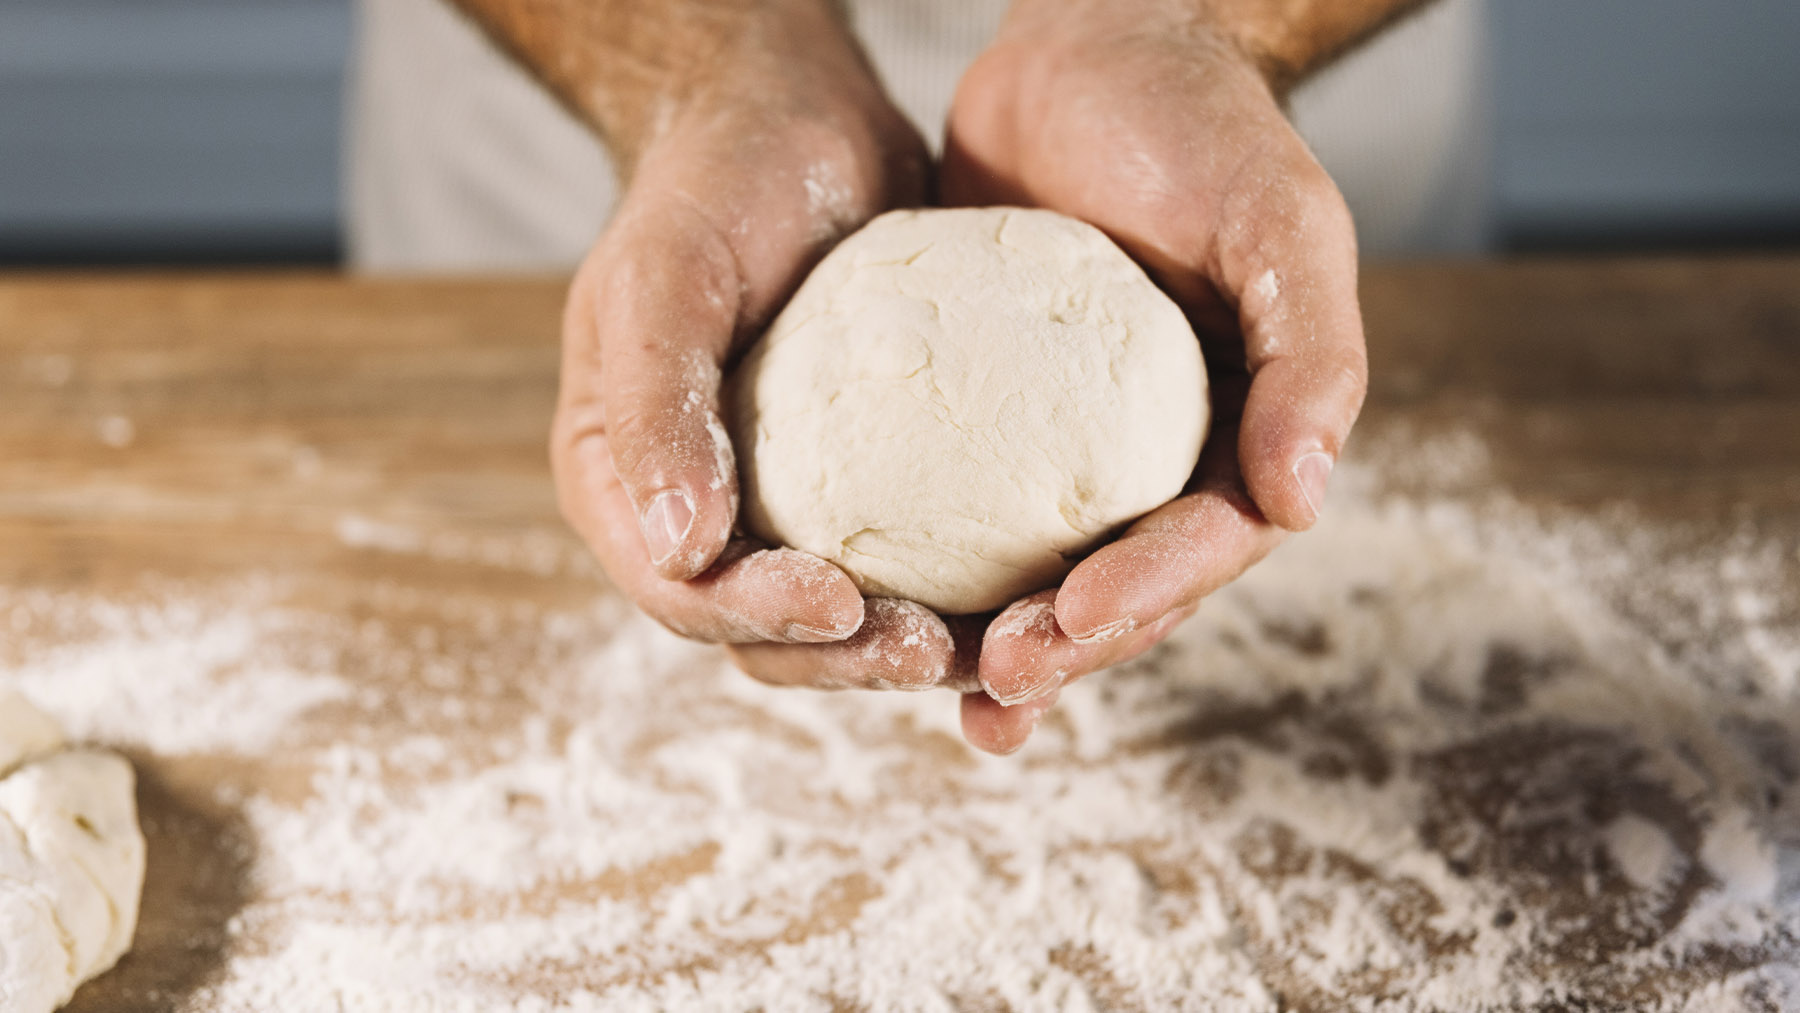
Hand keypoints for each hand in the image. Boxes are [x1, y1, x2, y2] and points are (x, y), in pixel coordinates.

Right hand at [553, 2, 966, 688]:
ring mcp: (785, 506)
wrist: (794, 121)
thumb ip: (656, 405)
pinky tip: (1029, 590)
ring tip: (996, 643)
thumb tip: (680, 550)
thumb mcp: (664, 275)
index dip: (758, 617)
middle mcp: (701, 513)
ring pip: (843, 622)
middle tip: (934, 648)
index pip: (682, 590)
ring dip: (909, 646)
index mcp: (625, 483)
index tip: (843, 605)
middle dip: (848, 657)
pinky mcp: (869, 487)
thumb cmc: (711, 184)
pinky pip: (910, 562)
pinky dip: (959, 591)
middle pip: (765, 634)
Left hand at [943, 0, 1368, 752]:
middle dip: (1069, 646)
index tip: (1070, 622)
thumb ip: (1311, 354)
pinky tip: (887, 608)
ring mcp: (1074, 445)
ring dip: (1007, 640)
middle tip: (994, 684)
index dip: (1148, 593)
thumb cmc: (1199, 126)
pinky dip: (941, 568)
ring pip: (1049, 570)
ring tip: (954, 694)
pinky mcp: (993, 420)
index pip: (1208, 540)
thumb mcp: (1277, 220)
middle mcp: (1163, 454)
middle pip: (1127, 584)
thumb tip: (1303, 502)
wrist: (1089, 48)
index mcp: (1245, 428)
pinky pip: (966, 507)